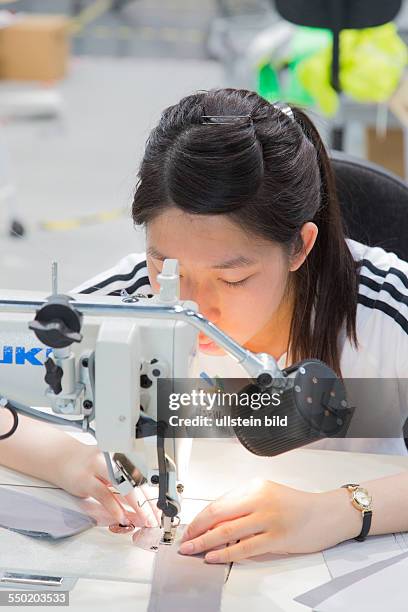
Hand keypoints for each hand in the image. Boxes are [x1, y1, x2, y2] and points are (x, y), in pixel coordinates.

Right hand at [55, 440, 159, 526]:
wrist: (61, 457)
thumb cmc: (88, 464)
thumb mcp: (109, 471)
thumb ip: (124, 485)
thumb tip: (143, 505)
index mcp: (120, 456)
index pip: (142, 477)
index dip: (152, 495)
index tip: (159, 510)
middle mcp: (111, 459)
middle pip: (136, 482)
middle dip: (148, 503)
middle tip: (155, 518)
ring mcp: (97, 468)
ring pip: (123, 486)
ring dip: (137, 506)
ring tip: (144, 520)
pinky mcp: (85, 479)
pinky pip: (104, 495)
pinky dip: (115, 507)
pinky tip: (121, 517)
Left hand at [179, 479, 359, 562]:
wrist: (325, 514)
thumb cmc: (296, 506)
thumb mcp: (267, 495)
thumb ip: (244, 504)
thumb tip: (216, 521)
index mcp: (254, 487)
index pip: (219, 502)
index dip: (200, 517)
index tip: (190, 528)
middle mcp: (259, 500)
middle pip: (218, 515)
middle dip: (197, 529)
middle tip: (185, 540)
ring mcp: (268, 519)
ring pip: (227, 532)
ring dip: (205, 542)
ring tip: (192, 550)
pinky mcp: (276, 538)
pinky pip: (244, 548)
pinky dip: (225, 553)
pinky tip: (213, 556)